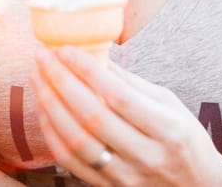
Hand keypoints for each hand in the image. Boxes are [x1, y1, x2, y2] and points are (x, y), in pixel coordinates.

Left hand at [31, 43, 221, 186]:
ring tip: (37, 79)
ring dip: (51, 107)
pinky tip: (45, 110)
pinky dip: (53, 135)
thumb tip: (96, 55)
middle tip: (42, 57)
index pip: (119, 96)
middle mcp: (146, 156)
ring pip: (77, 143)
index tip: (65, 48)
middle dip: (61, 82)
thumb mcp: (169, 104)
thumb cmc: (184, 139)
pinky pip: (71, 164)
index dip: (88, 71)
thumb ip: (132, 83)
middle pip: (93, 118)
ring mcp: (126, 178)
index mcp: (167, 129)